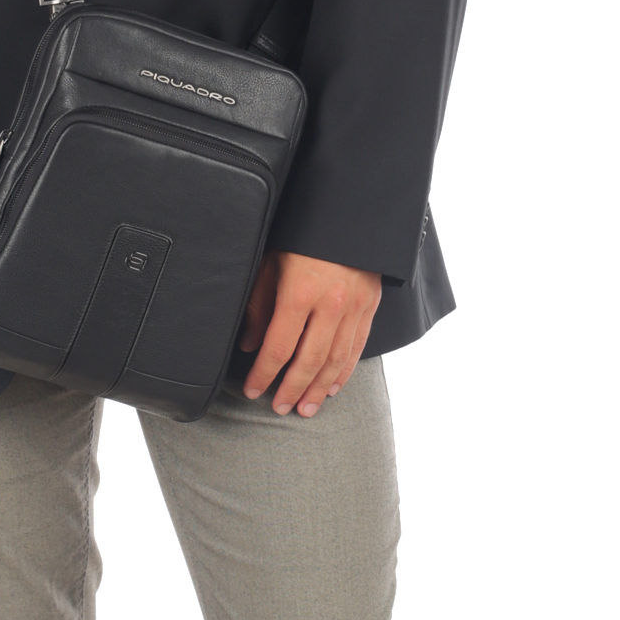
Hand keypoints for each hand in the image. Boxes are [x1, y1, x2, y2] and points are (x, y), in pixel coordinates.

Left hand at [239, 250, 380, 416]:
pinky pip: (357, 347)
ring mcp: (354, 307)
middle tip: (280, 408)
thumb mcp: (271, 263)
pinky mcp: (370, 305)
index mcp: (299, 293)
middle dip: (292, 389)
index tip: (252, 389)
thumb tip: (249, 344)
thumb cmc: (300, 235)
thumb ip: (259, 306)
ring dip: (319, 389)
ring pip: (336, 361)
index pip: (279, 347)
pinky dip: (344, 372)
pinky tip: (331, 387)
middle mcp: (330, 305)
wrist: (345, 211)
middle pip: (309, 361)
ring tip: (305, 408)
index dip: (264, 373)